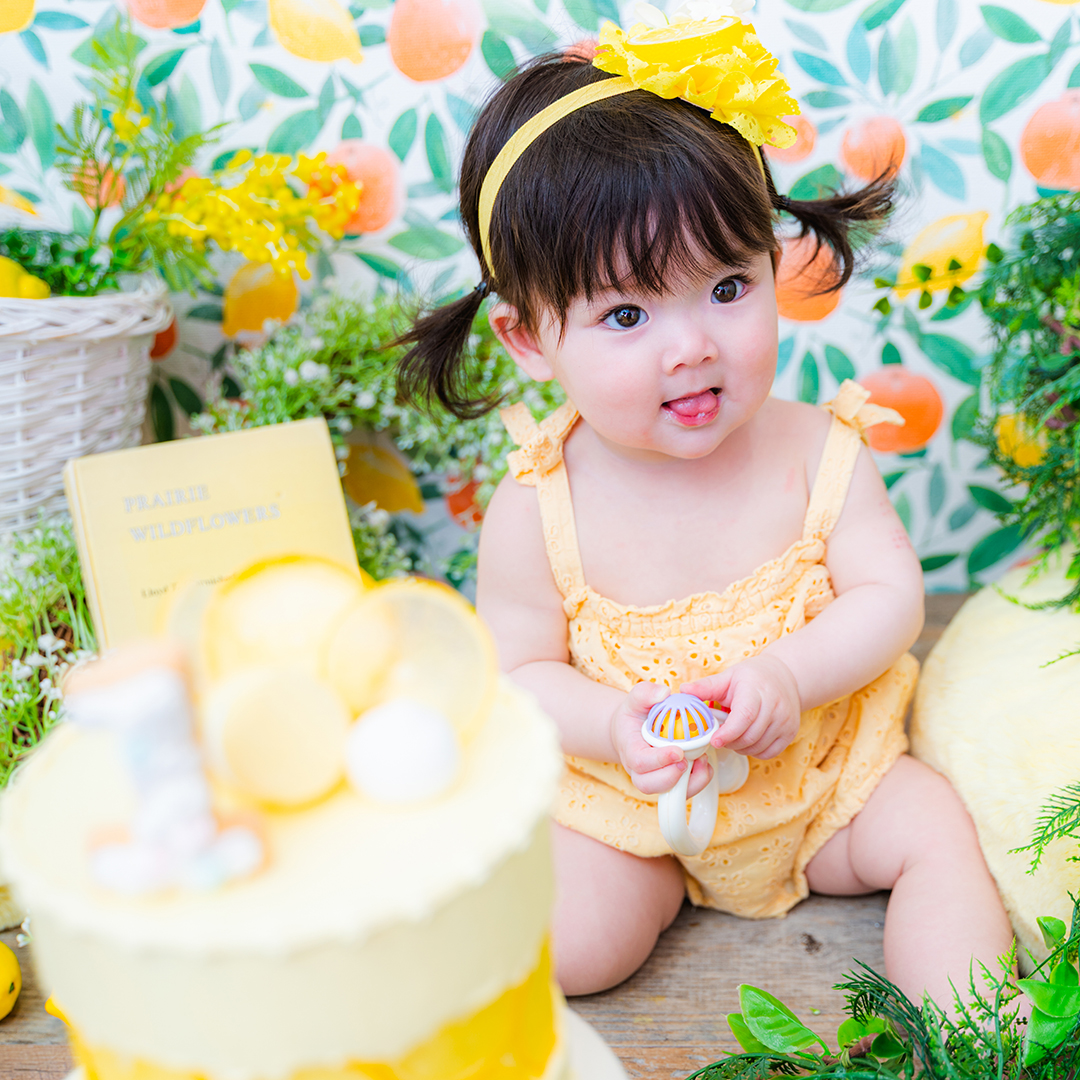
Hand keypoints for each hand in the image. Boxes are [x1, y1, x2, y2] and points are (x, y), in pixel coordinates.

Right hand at [611, 683, 713, 796]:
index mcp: (630, 750)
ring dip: (689, 782)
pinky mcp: (669, 783)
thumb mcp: (637, 699)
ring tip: (701, 760)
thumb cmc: (634, 715)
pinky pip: (683, 791)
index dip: (658, 760)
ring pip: (668, 794)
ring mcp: (654, 779)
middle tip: (688, 761)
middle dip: (671, 777)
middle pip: (649, 785)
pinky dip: (698, 780)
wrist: (632, 731)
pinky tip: (704, 763)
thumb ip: (646, 693)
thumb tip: (664, 693)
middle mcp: (639, 770)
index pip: (639, 762)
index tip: (677, 751)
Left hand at [682, 654, 800, 759]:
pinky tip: (746, 739)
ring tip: (732, 736)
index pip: (744, 716)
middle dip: (730, 741)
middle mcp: (775, 706)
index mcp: (757, 690)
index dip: (728, 732)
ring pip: (758, 746)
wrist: (786, 677)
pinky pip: (769, 752)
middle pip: (750, 735)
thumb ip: (706, 687)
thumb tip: (683, 690)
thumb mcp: (728, 677)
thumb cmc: (751, 677)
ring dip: (740, 747)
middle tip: (719, 736)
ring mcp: (786, 721)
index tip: (714, 740)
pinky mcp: (791, 732)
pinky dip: (753, 751)